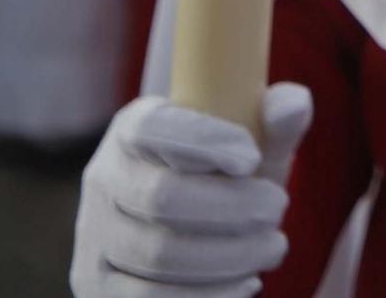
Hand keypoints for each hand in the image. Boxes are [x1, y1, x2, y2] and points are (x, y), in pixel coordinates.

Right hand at [71, 86, 310, 296]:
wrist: (186, 232)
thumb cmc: (226, 176)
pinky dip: (207, 296)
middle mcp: (104, 180)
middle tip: (278, 207)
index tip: (252, 159)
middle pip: (161, 197)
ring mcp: (95, 240)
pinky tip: (246, 283)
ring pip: (158, 254)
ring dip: (228, 254)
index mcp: (132, 127)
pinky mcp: (98, 289)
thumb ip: (278, 116)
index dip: (203, 142)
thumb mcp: (252, 143)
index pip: (154, 127)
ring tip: (273, 246)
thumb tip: (290, 106)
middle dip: (231, 206)